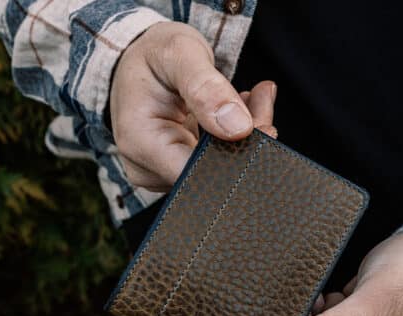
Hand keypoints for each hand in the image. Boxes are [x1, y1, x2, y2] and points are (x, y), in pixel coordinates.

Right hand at [110, 22, 276, 191]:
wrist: (141, 63)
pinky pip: (215, 165)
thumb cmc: (153, 55)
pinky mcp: (176, 172)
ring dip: (244, 138)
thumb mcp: (179, 54)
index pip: (197, 172)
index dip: (235, 156)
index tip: (262, 124)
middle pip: (211, 174)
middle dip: (245, 141)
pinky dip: (234, 140)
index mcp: (140, 142)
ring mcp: (161, 174)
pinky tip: (241, 112)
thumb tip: (238, 128)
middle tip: (261, 100)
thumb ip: (207, 88)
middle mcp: (146, 168)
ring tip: (253, 99)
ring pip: (219, 171)